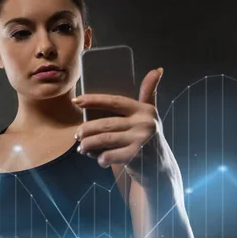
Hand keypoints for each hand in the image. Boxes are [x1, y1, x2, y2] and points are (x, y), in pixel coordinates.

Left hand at [72, 68, 164, 184]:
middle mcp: (144, 123)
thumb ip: (148, 93)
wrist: (160, 168)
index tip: (76, 101)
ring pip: (103, 139)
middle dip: (86, 129)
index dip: (93, 100)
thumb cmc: (149, 137)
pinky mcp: (135, 156)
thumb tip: (157, 69)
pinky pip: (108, 155)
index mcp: (144, 109)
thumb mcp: (150, 114)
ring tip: (82, 147)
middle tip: (77, 135)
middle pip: (105, 124)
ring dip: (88, 144)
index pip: (114, 101)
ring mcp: (140, 140)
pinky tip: (98, 159)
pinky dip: (99, 158)